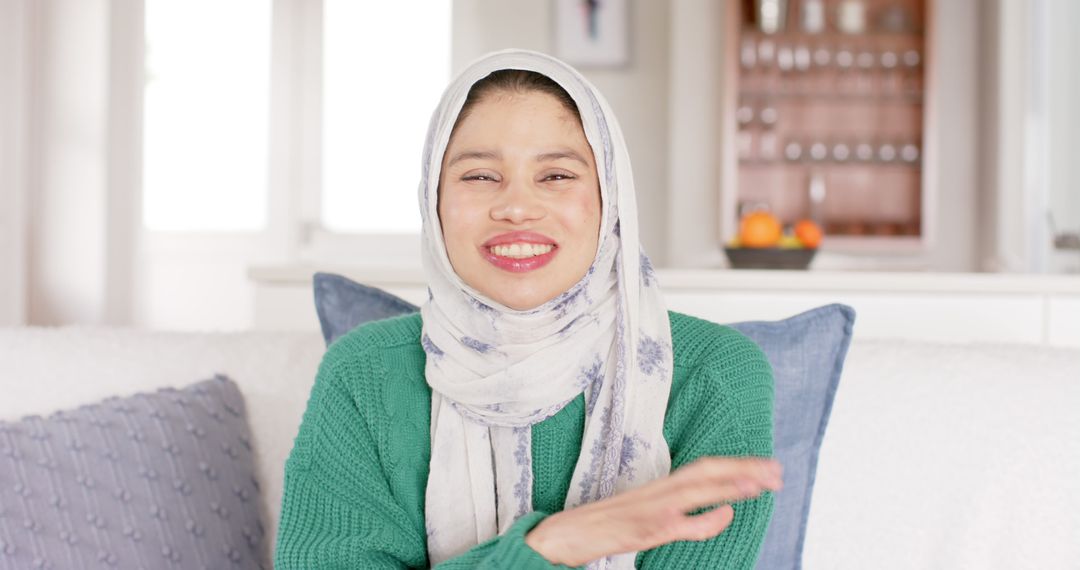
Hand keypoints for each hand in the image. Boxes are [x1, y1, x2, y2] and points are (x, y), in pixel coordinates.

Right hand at [524, 456, 781, 566]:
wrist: (566, 534)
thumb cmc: (605, 526)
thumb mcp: (646, 512)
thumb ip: (681, 508)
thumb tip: (719, 509)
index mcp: (660, 486)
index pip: (704, 467)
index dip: (735, 465)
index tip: (764, 465)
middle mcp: (659, 491)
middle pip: (707, 471)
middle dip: (744, 469)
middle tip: (777, 470)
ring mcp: (654, 508)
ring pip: (699, 488)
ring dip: (733, 484)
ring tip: (763, 482)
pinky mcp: (647, 528)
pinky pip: (683, 521)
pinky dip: (707, 518)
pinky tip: (727, 513)